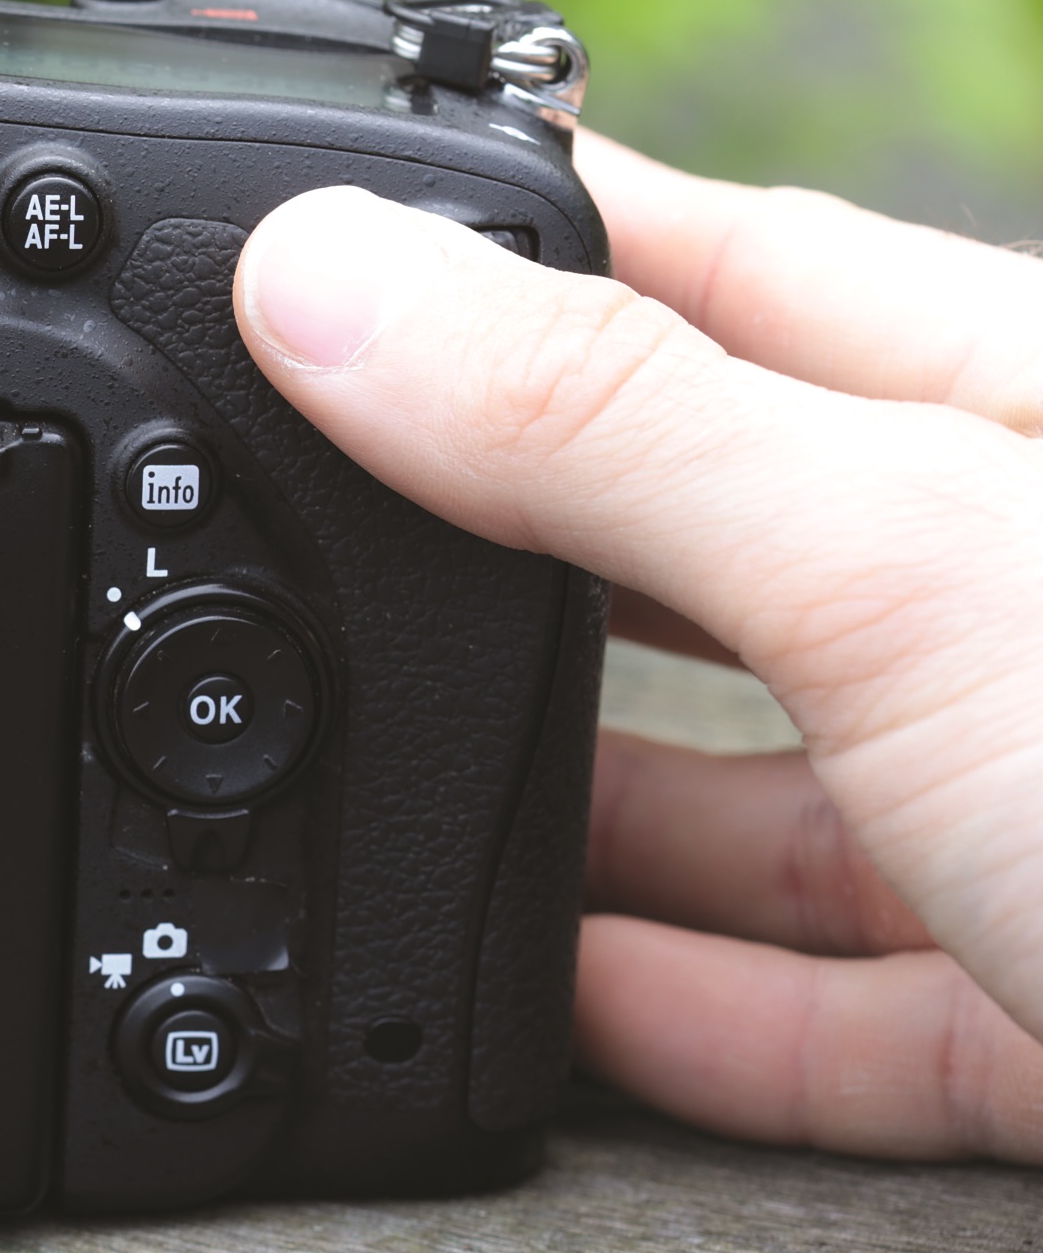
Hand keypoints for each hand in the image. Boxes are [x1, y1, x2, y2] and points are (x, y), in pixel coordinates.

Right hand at [235, 135, 1042, 1160]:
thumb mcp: (901, 559)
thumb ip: (605, 427)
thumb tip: (319, 278)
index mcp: (998, 403)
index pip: (705, 269)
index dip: (498, 240)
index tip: (308, 241)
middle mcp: (1009, 597)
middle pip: (694, 541)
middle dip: (489, 544)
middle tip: (285, 540)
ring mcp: (1031, 810)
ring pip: (742, 793)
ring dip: (558, 801)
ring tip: (362, 782)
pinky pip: (809, 1010)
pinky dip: (667, 1012)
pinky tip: (544, 1000)